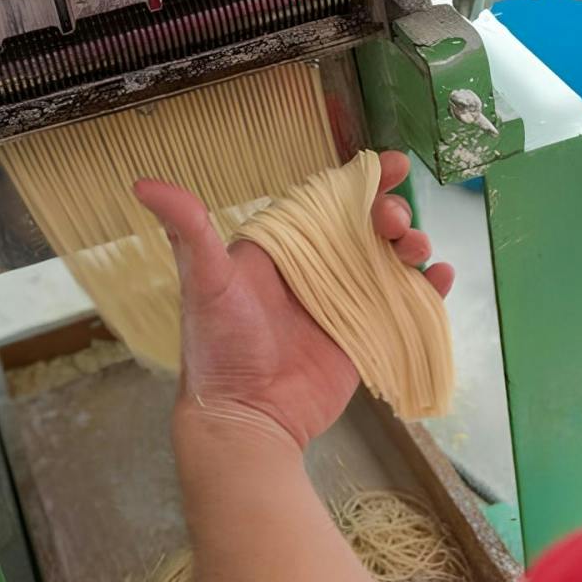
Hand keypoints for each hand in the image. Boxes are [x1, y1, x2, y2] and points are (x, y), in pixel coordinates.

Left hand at [133, 151, 453, 452]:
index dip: (358, 180)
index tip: (390, 163)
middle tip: (395, 222)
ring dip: (411, 246)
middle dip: (388, 214)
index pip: (324, 202)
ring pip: (389, 260)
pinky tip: (439, 278)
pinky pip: (403, 303)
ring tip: (415, 250)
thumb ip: (189, 232)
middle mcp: (314, 271)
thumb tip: (142, 185)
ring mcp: (343, 303)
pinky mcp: (365, 336)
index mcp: (280, 250)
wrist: (247, 419)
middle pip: (364, 227)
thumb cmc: (221, 349)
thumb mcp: (205, 283)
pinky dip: (427, 288)